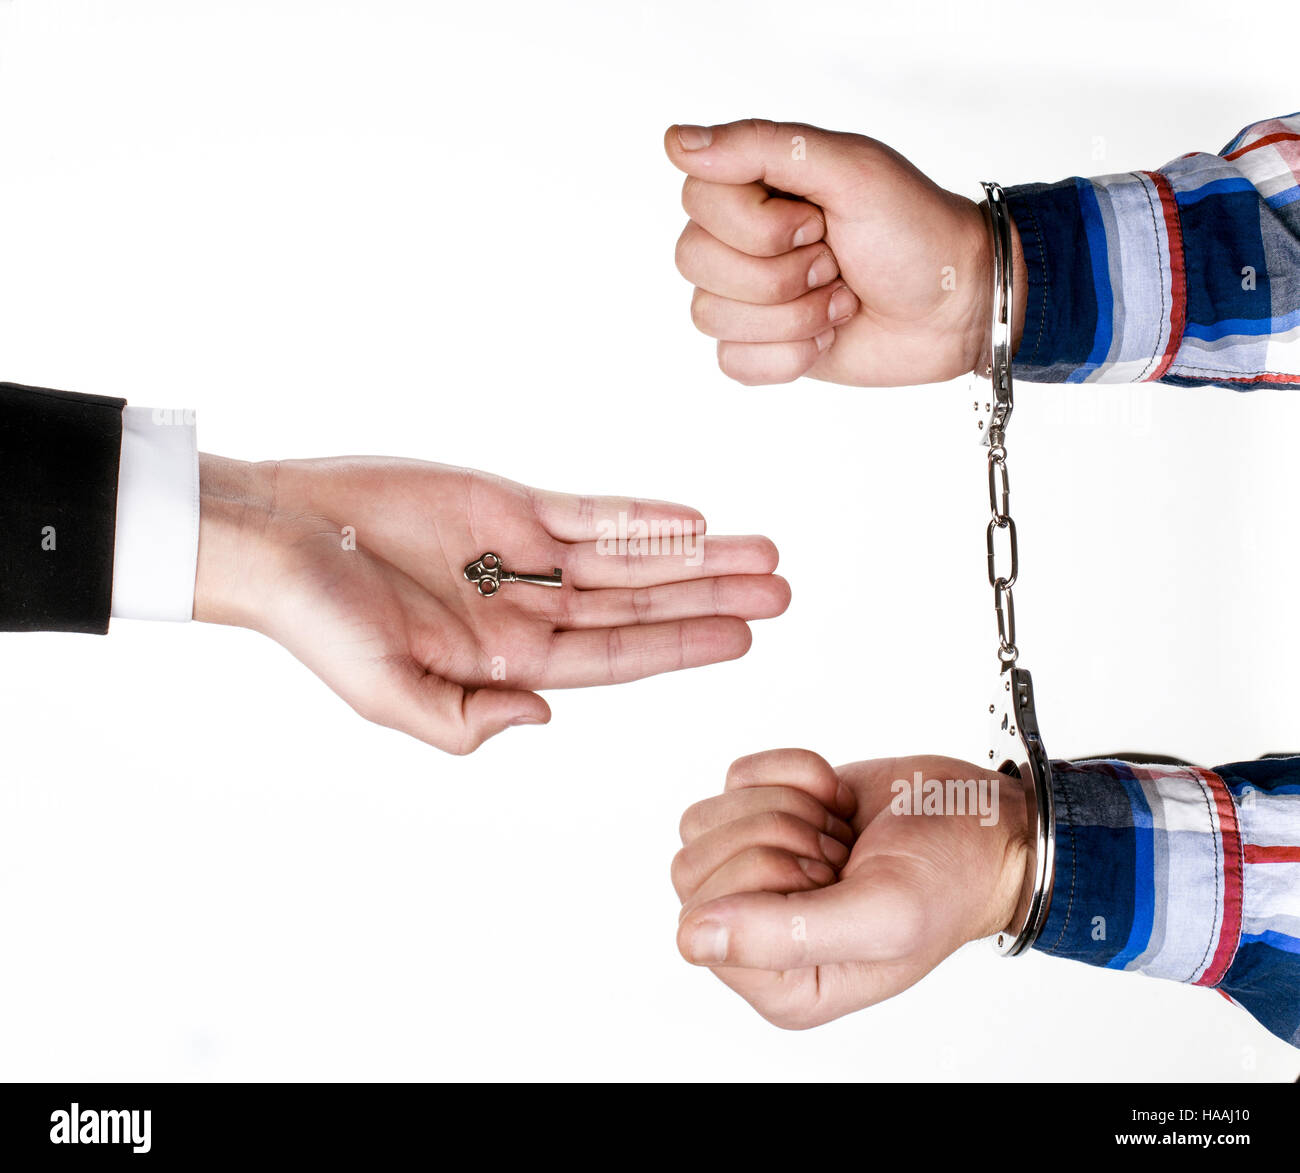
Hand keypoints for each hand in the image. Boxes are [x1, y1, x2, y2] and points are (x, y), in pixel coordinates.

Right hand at [194, 455, 788, 752]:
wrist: (277, 535)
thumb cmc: (316, 621)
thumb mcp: (384, 692)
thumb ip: (464, 720)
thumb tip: (545, 717)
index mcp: (508, 664)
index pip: (616, 658)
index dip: (680, 645)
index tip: (743, 639)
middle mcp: (528, 612)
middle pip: (640, 605)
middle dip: (711, 598)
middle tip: (781, 593)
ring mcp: (522, 555)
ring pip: (629, 556)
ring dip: (694, 555)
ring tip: (761, 554)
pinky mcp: (507, 503)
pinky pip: (589, 512)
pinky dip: (641, 515)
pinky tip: (691, 518)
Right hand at [664, 120, 1027, 386]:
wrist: (955, 308)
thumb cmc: (914, 232)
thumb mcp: (849, 169)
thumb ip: (762, 145)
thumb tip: (676, 142)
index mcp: (755, 183)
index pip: (698, 199)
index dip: (758, 224)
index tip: (818, 219)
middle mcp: (739, 237)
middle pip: (694, 259)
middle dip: (780, 273)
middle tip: (834, 262)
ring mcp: (747, 296)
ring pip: (710, 315)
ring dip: (793, 316)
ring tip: (839, 300)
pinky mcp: (760, 348)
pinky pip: (732, 362)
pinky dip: (789, 356)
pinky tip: (826, 337)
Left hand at [672, 749, 1030, 1028]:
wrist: (984, 820)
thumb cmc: (950, 878)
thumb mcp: (882, 916)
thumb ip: (785, 936)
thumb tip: (694, 937)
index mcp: (780, 983)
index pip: (698, 922)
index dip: (765, 880)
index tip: (832, 877)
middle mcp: (756, 936)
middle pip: (692, 866)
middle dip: (776, 838)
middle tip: (839, 854)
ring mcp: (755, 874)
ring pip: (703, 820)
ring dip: (783, 805)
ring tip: (839, 832)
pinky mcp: (763, 816)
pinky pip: (736, 777)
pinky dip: (793, 772)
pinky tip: (836, 801)